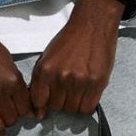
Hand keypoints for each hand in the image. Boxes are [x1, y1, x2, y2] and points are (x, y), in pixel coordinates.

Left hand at [28, 0, 127, 116]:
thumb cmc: (69, 41)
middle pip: (56, 108)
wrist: (92, 24)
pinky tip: (86, 94)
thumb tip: (38, 110)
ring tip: (77, 89)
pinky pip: (87, 108)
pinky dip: (86, 105)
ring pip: (72, 110)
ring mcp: (79, 81)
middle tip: (66, 90)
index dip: (42, 105)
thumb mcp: (47, 58)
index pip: (38, 102)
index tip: (46, 103)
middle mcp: (61, 77)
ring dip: (73, 104)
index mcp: (45, 70)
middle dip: (59, 102)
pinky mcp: (96, 83)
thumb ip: (41, 82)